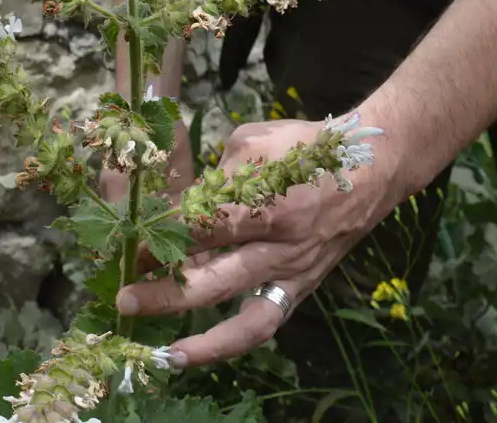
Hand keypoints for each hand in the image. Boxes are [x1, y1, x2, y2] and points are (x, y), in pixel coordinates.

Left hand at [115, 118, 401, 367]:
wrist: (372, 166)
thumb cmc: (305, 147)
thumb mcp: (252, 142)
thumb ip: (213, 179)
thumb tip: (179, 208)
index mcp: (267, 205)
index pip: (200, 231)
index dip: (159, 241)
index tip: (128, 246)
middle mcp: (282, 248)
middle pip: (214, 282)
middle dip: (165, 295)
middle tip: (125, 298)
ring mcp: (295, 273)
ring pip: (247, 321)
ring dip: (205, 342)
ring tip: (168, 355)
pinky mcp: (303, 287)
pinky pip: (268, 321)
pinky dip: (235, 339)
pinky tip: (202, 348)